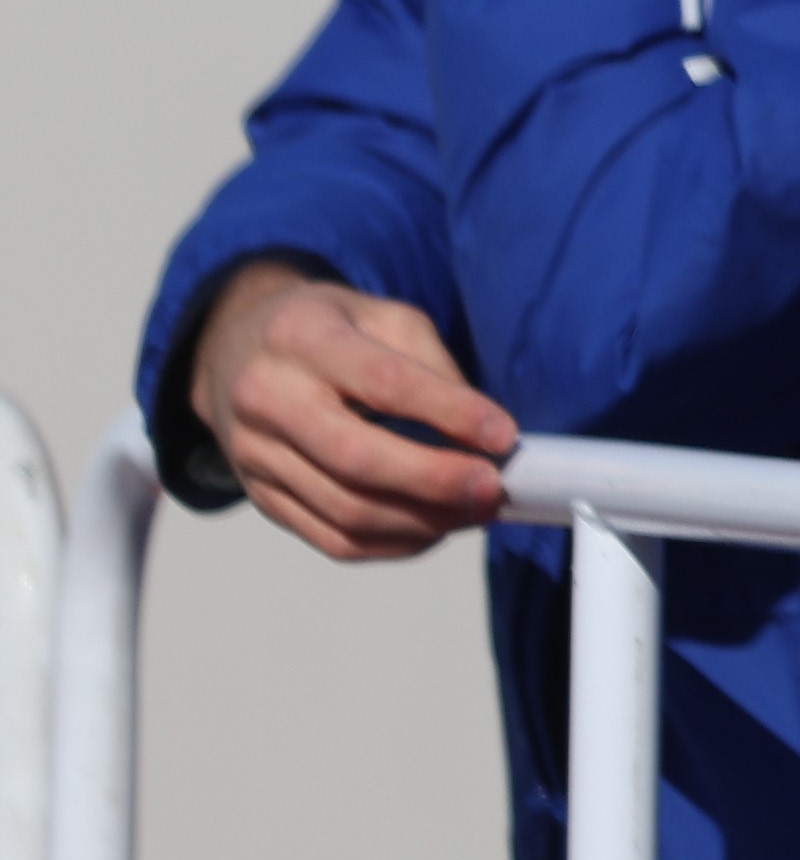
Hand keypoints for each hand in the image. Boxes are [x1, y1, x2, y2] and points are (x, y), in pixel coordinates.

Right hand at [188, 262, 515, 559]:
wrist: (236, 349)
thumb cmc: (327, 329)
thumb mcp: (382, 317)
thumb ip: (432, 365)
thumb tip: (482, 431)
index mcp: (303, 337)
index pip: (385, 383)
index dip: (450, 413)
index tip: (504, 436)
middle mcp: (267, 397)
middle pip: (357, 458)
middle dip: (436, 480)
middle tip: (492, 488)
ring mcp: (255, 454)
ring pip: (346, 509)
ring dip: (422, 520)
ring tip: (475, 512)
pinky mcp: (260, 496)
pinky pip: (331, 538)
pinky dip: (392, 543)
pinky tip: (435, 530)